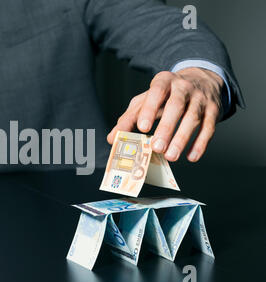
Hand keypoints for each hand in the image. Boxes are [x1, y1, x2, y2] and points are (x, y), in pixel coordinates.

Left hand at [107, 67, 223, 161]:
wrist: (202, 79)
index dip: (149, 109)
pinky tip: (191, 157)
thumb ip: (129, 117)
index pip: (156, 92)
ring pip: (192, 118)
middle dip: (166, 128)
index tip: (142, 127)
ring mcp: (200, 98)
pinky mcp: (214, 111)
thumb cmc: (167, 94)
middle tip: (156, 148)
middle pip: (176, 106)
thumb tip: (113, 138)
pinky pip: (209, 128)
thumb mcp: (146, 99)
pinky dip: (200, 143)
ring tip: (170, 156)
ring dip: (181, 139)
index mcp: (164, 81)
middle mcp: (184, 87)